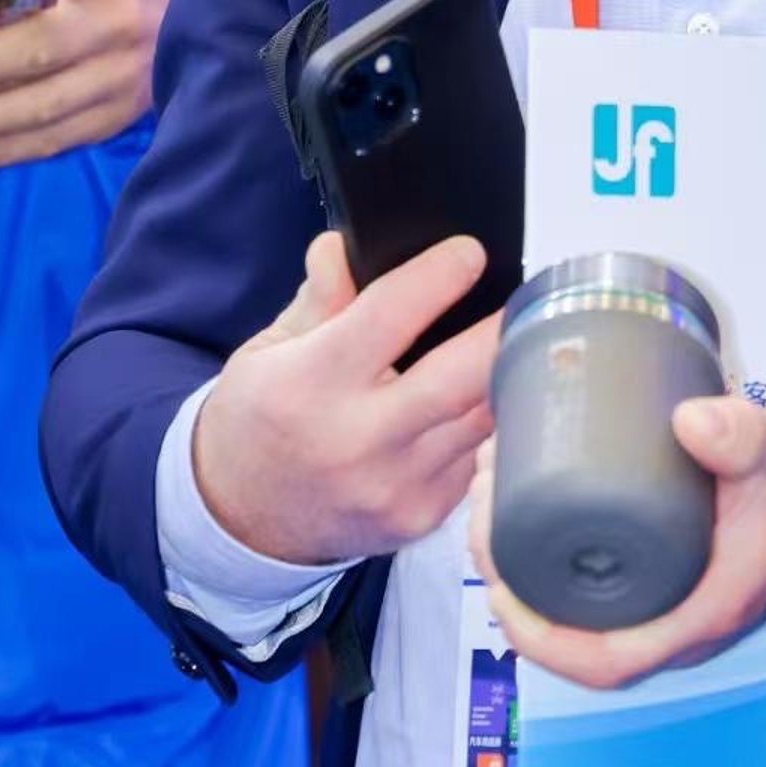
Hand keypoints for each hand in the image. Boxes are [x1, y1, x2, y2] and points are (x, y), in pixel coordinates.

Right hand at [193, 230, 502, 563]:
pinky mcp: (421, 516)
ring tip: (511, 342)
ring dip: (502, 376)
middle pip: (461, 377)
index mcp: (311, 384)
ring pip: (483, 419)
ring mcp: (395, 486)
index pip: (391, 315)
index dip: (439, 275)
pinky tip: (472, 402)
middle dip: (501, 329)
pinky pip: (474, 458)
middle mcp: (358, 440)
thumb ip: (319, 300)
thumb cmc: (258, 421)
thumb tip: (343, 247)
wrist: (243, 519)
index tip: (468, 253)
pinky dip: (481, 425)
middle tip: (522, 297)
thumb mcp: (268, 350)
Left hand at [469, 395, 765, 689]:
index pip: (605, 663)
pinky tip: (516, 514)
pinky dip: (542, 564)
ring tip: (486, 499)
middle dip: (510, 587)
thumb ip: (739, 436)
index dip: (540, 637)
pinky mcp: (654, 587)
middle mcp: (673, 628)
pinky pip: (585, 597)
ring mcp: (662, 612)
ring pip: (572, 619)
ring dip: (519, 573)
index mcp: (697, 616)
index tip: (496, 583)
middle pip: (571, 641)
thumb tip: (691, 421)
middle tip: (479, 511)